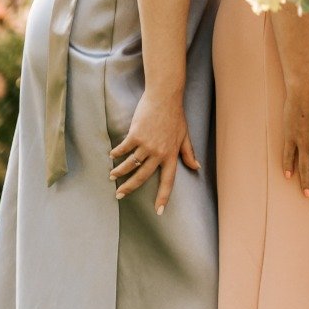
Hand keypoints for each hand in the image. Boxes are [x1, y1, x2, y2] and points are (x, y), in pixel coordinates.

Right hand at [110, 89, 198, 214]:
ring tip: (112, 176)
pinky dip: (116, 154)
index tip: (158, 212)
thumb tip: (196, 167)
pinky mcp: (136, 135)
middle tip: (119, 195)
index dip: (163, 197)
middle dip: (129, 188)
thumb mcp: (185, 135)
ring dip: (119, 172)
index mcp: (171, 155)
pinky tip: (112, 156)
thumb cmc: (176, 115)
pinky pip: (124, 149)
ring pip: (130, 164)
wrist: (165, 96)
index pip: (168, 181)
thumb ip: (188, 153)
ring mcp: (146, 144)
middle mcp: (159, 153)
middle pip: (142, 177)